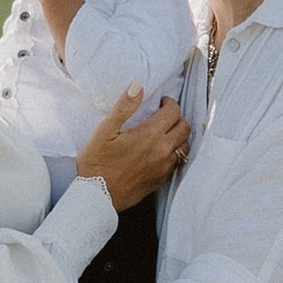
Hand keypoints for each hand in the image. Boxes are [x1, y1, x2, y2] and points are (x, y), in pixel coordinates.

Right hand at [76, 87, 189, 208]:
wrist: (97, 196)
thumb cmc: (97, 163)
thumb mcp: (105, 130)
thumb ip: (124, 107)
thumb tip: (138, 87)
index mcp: (150, 135)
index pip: (173, 112)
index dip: (169, 103)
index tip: (161, 102)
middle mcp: (162, 151)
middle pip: (184, 127)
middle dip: (177, 117)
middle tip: (164, 115)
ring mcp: (163, 167)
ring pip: (184, 146)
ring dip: (178, 135)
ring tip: (165, 132)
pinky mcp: (161, 180)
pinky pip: (176, 162)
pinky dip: (174, 152)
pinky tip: (160, 151)